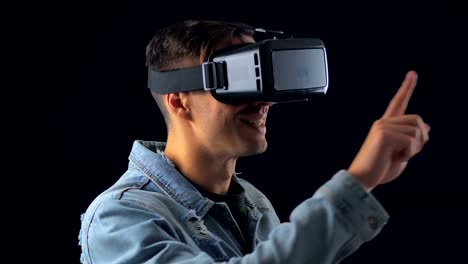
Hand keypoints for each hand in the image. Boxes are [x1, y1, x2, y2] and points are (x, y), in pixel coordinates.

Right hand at [348, 71, 429, 190]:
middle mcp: (383, 122)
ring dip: (414, 148)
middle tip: (408, 153)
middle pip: (417, 121)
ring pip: (417, 131)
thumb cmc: (379, 168)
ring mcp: (383, 127)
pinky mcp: (384, 134)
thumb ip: (412, 139)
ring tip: (399, 156)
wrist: (363, 178)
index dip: (407, 87)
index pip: (398, 102)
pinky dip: (409, 153)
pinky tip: (397, 157)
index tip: (413, 73)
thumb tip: (426, 126)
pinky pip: (411, 140)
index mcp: (386, 125)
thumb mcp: (402, 153)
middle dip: (421, 139)